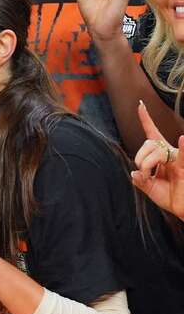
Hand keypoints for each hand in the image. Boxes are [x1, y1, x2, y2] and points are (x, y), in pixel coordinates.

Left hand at [132, 101, 183, 220]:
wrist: (183, 208)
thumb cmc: (171, 197)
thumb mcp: (151, 189)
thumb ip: (141, 181)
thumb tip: (134, 173)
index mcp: (160, 157)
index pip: (152, 134)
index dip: (146, 119)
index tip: (140, 105)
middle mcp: (169, 154)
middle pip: (149, 143)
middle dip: (140, 158)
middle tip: (144, 173)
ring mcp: (178, 158)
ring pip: (156, 150)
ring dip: (147, 163)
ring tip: (151, 176)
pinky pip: (183, 154)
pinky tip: (183, 139)